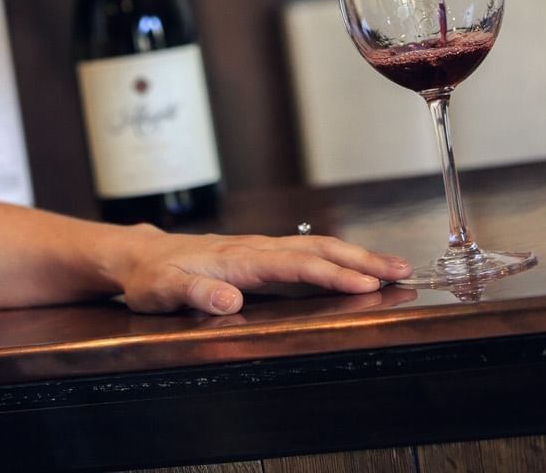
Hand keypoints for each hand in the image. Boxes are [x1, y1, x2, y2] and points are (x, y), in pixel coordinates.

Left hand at [104, 224, 411, 315]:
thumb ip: (195, 293)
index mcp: (240, 258)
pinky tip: (357, 266)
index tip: (367, 285)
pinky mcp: (262, 253)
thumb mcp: (164, 291)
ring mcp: (262, 247)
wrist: (141, 256)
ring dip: (358, 256)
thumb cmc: (153, 278)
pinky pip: (308, 251)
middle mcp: (257, 247)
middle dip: (363, 261)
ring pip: (318, 247)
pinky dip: (339, 257)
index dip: (333, 276)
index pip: (297, 265)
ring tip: (395, 267)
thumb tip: (228, 298)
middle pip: (319, 250)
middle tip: (403, 271)